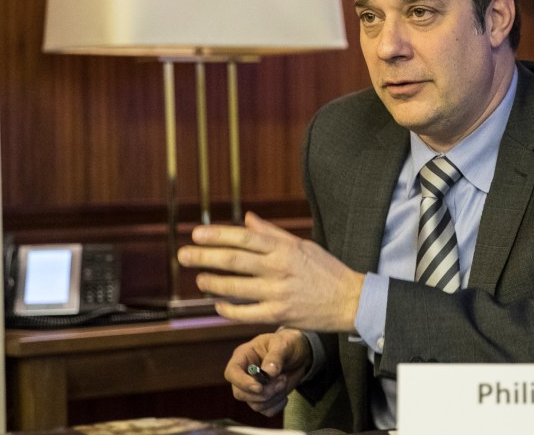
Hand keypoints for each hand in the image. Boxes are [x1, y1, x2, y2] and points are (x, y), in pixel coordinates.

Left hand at [177, 212, 364, 331]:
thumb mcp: (302, 244)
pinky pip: (245, 313)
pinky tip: (218, 304)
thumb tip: (246, 218)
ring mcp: (278, 293)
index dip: (217, 235)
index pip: (244, 238)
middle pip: (234, 261)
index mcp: (285, 248)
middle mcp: (279, 268)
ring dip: (212, 283)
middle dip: (204, 257)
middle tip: (183, 255)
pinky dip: (228, 309)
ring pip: (235, 287)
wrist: (349, 301)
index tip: (196, 234)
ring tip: (199, 279)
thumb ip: (272, 233)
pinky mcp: (279, 314)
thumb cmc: (326, 270)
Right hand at [225, 328, 312, 415]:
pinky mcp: (263, 398)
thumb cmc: (287, 344)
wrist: (299, 355)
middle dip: (262, 393)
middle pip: (240, 393)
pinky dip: (277, 405)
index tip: (259, 387)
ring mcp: (253, 388)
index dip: (242, 382)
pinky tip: (284, 393)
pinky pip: (265, 410)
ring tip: (284, 381)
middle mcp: (245, 374)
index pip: (232, 373)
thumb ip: (276, 357)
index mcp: (244, 356)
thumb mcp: (283, 344)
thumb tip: (269, 373)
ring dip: (273, 397)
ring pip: (254, 404)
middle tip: (281, 381)